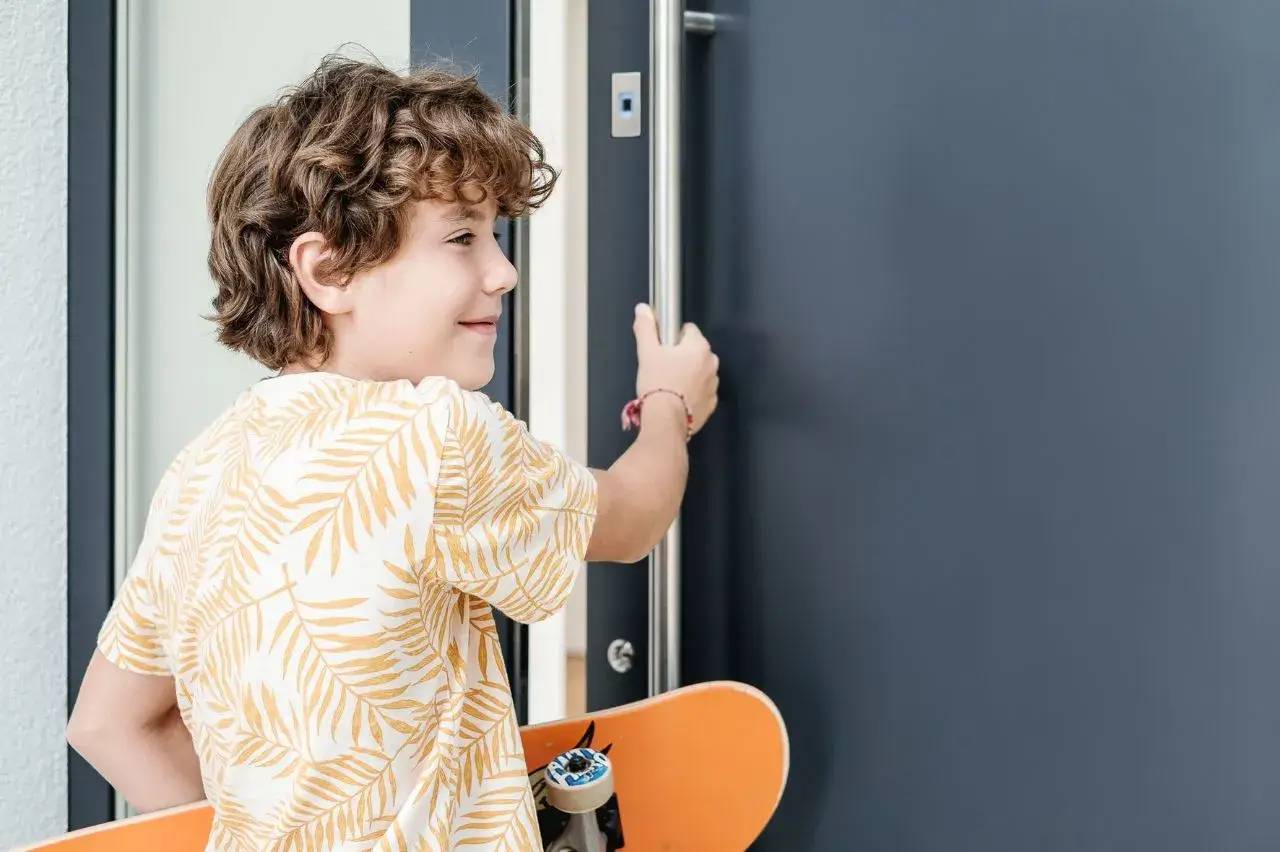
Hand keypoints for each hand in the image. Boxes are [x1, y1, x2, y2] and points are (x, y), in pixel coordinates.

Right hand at [632, 302, 719, 434]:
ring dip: (687, 375)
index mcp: (699, 347)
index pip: (688, 330)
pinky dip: (691, 393)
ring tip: (669, 385)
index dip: (672, 337)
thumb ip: (646, 328)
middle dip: (681, 357)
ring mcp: (713, 385)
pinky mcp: (710, 403)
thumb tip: (643, 310)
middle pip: (694, 351)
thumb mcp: (647, 352)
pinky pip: (701, 392)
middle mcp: (711, 364)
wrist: (666, 420)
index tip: (662, 347)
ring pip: (699, 372)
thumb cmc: (658, 386)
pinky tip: (677, 397)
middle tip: (662, 367)